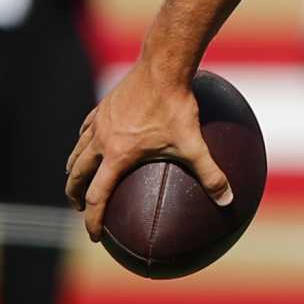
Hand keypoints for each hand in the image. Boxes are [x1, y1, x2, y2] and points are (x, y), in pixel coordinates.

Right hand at [64, 59, 231, 241]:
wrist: (163, 67)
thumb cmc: (177, 106)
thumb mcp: (194, 144)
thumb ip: (210, 174)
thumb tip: (228, 200)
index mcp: (117, 156)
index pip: (97, 197)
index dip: (93, 220)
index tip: (96, 236)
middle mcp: (101, 141)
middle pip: (77, 175)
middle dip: (75, 195)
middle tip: (79, 208)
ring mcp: (99, 122)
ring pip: (77, 151)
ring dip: (74, 168)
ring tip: (76, 178)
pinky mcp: (104, 106)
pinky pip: (86, 128)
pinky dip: (83, 140)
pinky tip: (89, 141)